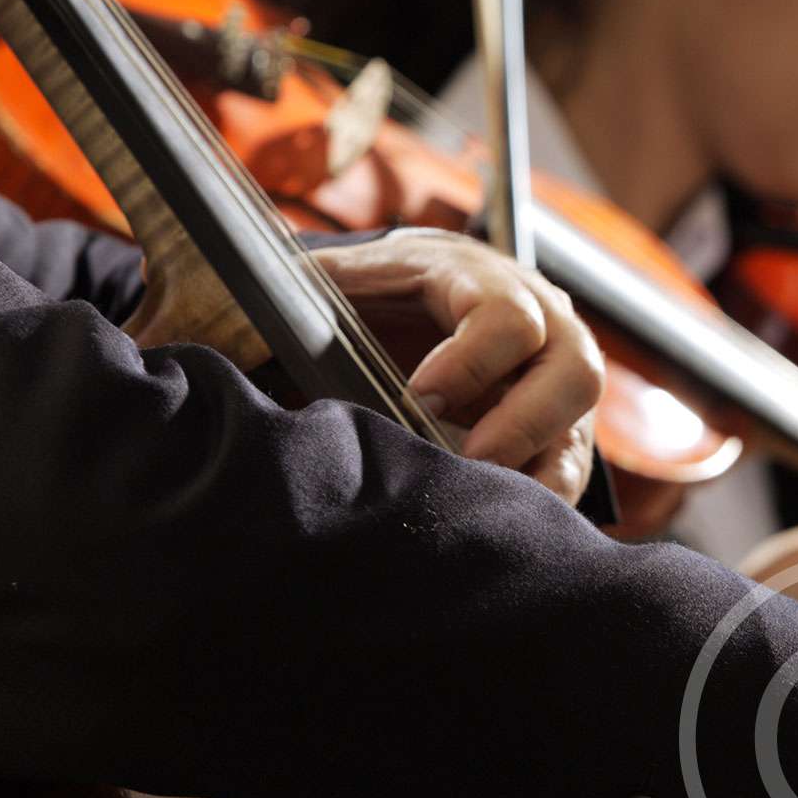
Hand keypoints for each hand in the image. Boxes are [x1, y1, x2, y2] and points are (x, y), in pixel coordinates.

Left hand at [310, 228, 604, 504]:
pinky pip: (570, 470)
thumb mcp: (342, 280)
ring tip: (483, 502)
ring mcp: (559, 378)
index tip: (421, 397)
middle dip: (523, 424)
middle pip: (576, 372)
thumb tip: (217, 323)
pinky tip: (493, 517)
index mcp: (484, 280)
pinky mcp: (562, 427)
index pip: (508, 318)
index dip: (471, 362)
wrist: (428, 292)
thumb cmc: (380, 293)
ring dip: (538, 469)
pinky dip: (540, 498)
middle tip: (471, 463)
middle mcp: (545, 324)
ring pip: (580, 427)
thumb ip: (297, 296)